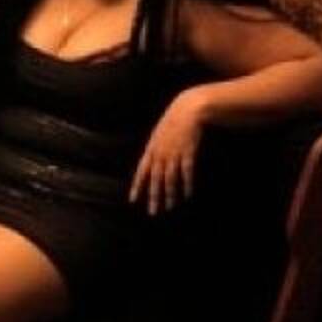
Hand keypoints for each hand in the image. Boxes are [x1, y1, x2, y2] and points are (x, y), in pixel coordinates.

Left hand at [129, 88, 207, 214]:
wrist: (187, 109)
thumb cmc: (172, 121)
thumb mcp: (157, 135)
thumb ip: (153, 150)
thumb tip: (149, 165)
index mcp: (151, 150)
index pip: (141, 172)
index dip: (137, 186)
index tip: (133, 200)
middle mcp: (161, 154)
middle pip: (156, 179)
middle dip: (154, 196)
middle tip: (154, 212)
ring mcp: (174, 154)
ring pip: (170, 178)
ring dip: (170, 194)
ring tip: (170, 207)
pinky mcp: (188, 153)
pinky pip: (187, 172)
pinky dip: (187, 183)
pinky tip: (187, 194)